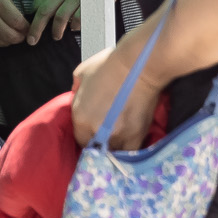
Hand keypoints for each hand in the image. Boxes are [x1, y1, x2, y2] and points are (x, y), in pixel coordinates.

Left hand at [23, 0, 119, 44]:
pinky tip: (75, 27)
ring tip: (57, 36)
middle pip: (44, 12)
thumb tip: (44, 15)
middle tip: (32, 40)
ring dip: (57, 30)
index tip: (31, 28)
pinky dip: (75, 26)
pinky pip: (78, 19)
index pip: (38, 3)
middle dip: (36, 29)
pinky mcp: (89, 2)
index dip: (33, 18)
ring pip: (60, 18)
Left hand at [70, 29, 159, 148]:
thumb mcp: (82, 73)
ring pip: (113, 152)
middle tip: (108, 136)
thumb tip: (78, 95)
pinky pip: (130, 152)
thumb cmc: (110, 64)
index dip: (88, 135)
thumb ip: (77, 90)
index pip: (80, 139)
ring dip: (115, 148)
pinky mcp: (136, 135)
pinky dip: (129, 150)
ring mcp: (117, 135)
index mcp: (80, 117)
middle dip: (100, 144)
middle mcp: (95, 131)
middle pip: (95, 149)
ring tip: (121, 141)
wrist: (140, 64)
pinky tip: (132, 143)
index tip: (95, 132)